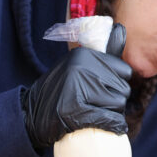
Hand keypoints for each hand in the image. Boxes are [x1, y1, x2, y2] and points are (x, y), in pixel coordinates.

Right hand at [22, 23, 130, 148]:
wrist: (32, 115)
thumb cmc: (61, 92)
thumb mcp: (78, 66)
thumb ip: (102, 52)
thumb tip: (121, 28)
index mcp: (83, 55)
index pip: (125, 71)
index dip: (117, 84)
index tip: (104, 91)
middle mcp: (80, 68)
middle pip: (123, 89)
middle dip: (115, 101)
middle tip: (98, 106)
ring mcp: (76, 89)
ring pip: (118, 105)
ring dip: (113, 114)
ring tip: (96, 114)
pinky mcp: (75, 111)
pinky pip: (109, 119)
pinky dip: (112, 126)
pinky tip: (108, 127)